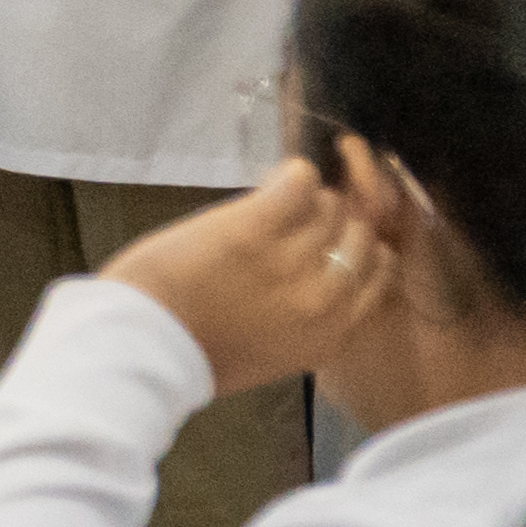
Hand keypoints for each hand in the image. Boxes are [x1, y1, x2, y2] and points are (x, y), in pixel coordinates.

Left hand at [95, 160, 392, 396]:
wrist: (145, 344)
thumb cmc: (196, 351)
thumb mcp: (273, 351)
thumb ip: (307, 317)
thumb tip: (318, 275)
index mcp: (330, 333)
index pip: (379, 273)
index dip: (359, 248)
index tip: (335, 238)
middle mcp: (324, 296)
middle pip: (359, 234)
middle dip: (334, 220)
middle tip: (299, 216)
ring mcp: (294, 259)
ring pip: (330, 205)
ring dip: (308, 198)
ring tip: (276, 202)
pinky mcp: (259, 225)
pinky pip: (299, 180)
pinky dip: (289, 175)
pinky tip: (271, 183)